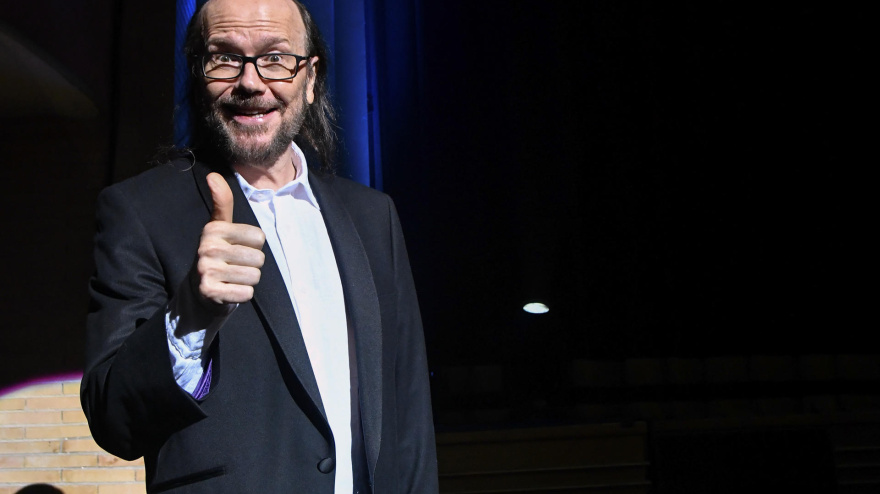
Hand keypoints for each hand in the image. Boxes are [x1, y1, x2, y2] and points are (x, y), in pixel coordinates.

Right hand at [193, 172, 265, 309]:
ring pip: (254, 276)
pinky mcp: (209, 292)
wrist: (199, 292)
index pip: (259, 237)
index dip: (254, 246)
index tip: (236, 248)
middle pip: (259, 258)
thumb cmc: (217, 255)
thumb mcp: (219, 227)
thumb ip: (222, 202)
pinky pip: (246, 293)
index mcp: (213, 230)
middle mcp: (207, 248)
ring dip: (248, 280)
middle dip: (252, 265)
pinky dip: (242, 294)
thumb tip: (213, 175)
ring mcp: (206, 271)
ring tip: (232, 278)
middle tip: (234, 266)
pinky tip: (229, 290)